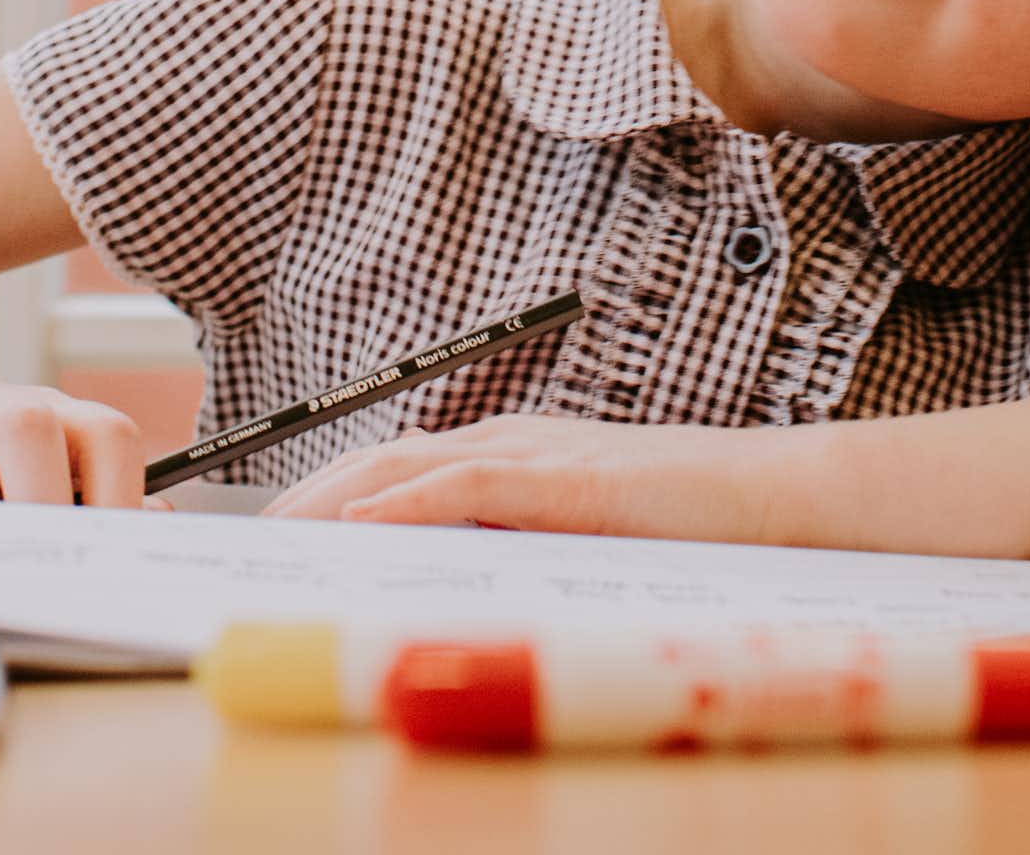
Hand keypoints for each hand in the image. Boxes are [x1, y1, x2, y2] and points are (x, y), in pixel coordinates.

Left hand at [260, 413, 810, 544]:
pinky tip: (364, 524)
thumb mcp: (585, 540)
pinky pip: (467, 485)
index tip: (282, 534)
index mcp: (516, 453)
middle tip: (254, 540)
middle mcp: (514, 440)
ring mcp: (539, 452)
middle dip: (313, 496)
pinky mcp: (564, 478)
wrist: (775, 498)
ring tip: (280, 534)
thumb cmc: (689, 526)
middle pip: (386, 458)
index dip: (335, 494)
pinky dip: (406, 502)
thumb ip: (522, 546)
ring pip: (411, 464)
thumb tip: (445, 588)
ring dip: (338, 497)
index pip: (402, 468)